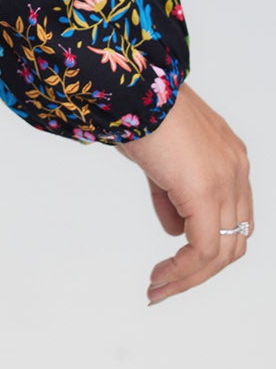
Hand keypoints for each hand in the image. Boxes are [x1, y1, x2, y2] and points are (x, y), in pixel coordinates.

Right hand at [115, 82, 252, 302]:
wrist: (132, 82)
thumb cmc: (137, 106)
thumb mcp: (158, 157)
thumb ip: (171, 193)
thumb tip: (175, 228)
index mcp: (228, 157)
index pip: (231, 218)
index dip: (206, 245)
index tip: (174, 263)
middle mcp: (236, 170)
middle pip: (234, 241)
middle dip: (200, 270)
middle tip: (168, 283)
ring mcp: (227, 181)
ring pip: (222, 252)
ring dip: (190, 277)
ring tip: (160, 287)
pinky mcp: (207, 192)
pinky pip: (203, 249)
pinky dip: (183, 271)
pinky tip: (161, 277)